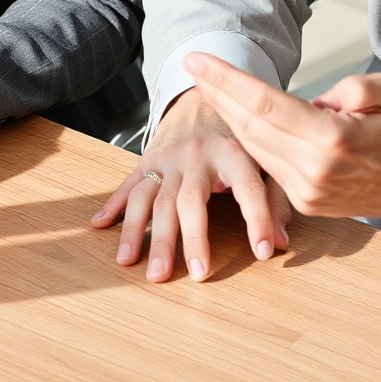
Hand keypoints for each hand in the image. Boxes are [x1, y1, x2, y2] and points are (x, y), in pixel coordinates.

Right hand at [89, 86, 291, 282]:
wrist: (203, 106)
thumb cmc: (238, 146)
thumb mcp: (265, 165)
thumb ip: (275, 201)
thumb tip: (280, 242)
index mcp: (233, 155)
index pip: (250, 191)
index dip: (259, 221)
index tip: (264, 252)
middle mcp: (198, 155)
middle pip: (188, 202)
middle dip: (188, 241)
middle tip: (192, 275)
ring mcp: (168, 158)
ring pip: (151, 198)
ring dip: (139, 232)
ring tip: (130, 263)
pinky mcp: (148, 160)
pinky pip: (128, 185)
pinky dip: (112, 206)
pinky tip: (100, 226)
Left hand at [188, 56, 380, 224]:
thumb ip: (351, 87)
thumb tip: (312, 101)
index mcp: (333, 138)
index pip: (265, 103)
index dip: (227, 80)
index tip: (198, 59)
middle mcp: (314, 169)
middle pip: (249, 125)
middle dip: (217, 93)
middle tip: (193, 64)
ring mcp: (307, 191)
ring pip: (253, 147)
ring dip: (228, 115)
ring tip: (209, 84)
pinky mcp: (305, 203)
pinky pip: (266, 165)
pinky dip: (249, 139)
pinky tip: (236, 116)